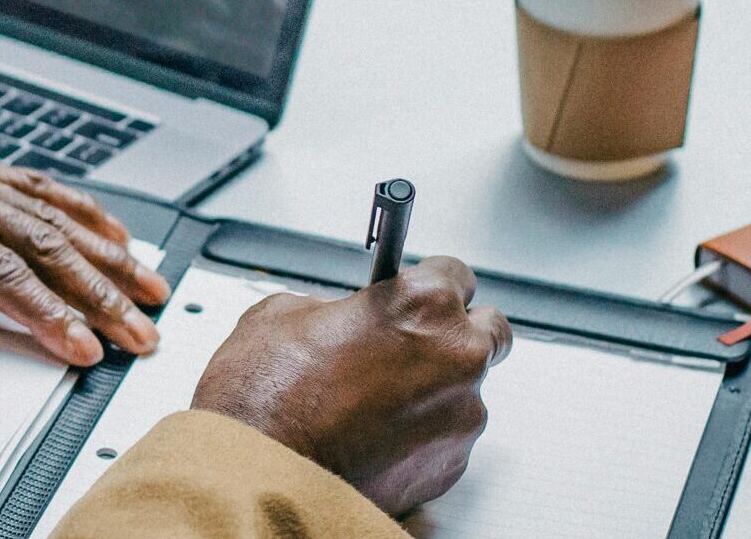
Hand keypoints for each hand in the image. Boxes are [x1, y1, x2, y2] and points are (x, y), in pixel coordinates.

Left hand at [0, 65, 170, 365]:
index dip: (48, 314)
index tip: (85, 347)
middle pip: (40, 242)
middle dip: (100, 289)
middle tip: (144, 328)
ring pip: (46, 210)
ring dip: (104, 249)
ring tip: (150, 281)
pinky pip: (27, 182)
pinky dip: (75, 206)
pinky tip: (102, 225)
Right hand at [191, 256, 511, 515]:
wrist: (260, 475)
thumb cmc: (269, 398)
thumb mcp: (286, 313)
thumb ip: (336, 306)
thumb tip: (342, 316)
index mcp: (424, 306)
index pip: (457, 274)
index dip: (429, 285)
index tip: (415, 297)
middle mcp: (456, 358)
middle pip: (489, 330)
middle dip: (455, 334)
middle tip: (412, 345)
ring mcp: (460, 418)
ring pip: (466, 392)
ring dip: (434, 391)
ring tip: (375, 403)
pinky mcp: (450, 467)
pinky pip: (448, 440)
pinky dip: (421, 436)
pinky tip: (375, 436)